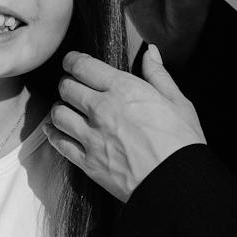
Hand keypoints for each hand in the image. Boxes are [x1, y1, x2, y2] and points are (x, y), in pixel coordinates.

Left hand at [48, 47, 205, 201]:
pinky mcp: (87, 162)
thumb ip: (159, 75)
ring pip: (58, 114)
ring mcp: (92, 136)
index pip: (83, 66)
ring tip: (66, 110)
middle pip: (66, 88)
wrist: (176, 183)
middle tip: (73, 87)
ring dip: (60, 109)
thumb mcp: (178, 103)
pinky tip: (56, 130)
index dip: (73, 61)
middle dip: (67, 84)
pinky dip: (54, 134)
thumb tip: (150, 52)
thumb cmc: (182, 143)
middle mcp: (102, 109)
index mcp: (124, 89)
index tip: (71, 62)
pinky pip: (59, 143)